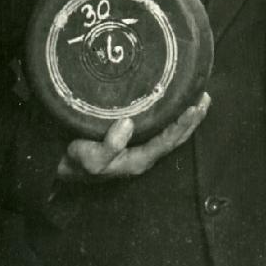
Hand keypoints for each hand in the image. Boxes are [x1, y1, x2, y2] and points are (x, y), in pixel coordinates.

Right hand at [56, 93, 210, 181]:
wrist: (61, 168)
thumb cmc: (75, 163)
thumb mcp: (88, 159)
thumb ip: (108, 147)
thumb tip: (128, 124)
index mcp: (138, 160)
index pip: (167, 142)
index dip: (182, 125)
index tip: (194, 107)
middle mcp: (145, 155)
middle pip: (176, 138)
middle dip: (192, 119)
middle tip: (204, 97)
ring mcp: (141, 148)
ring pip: (170, 133)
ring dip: (186, 117)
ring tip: (199, 97)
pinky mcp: (134, 141)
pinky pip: (160, 128)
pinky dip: (172, 116)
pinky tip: (175, 103)